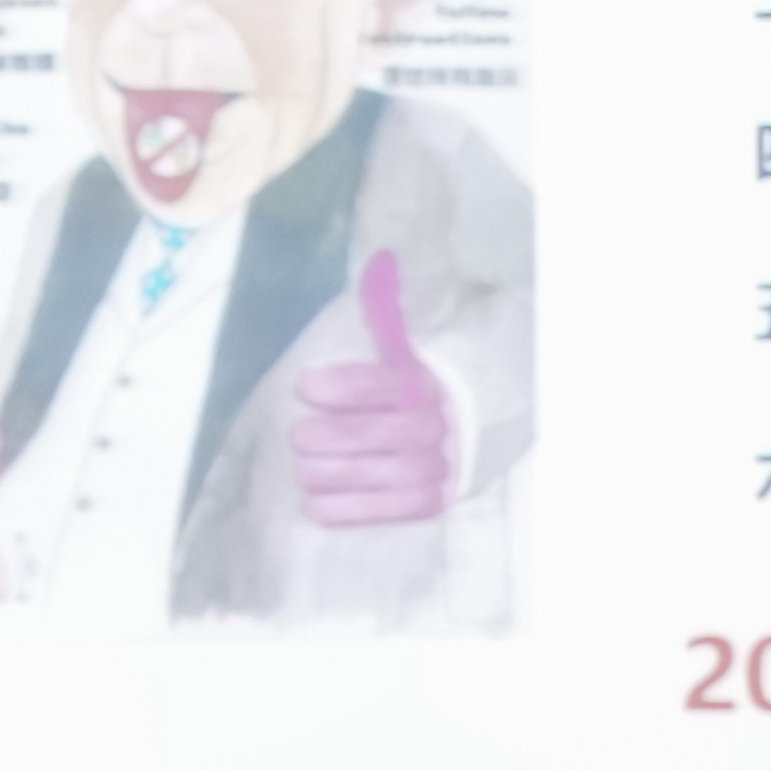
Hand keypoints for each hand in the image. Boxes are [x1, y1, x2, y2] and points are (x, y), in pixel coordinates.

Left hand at [285, 246, 455, 531]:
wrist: (472, 428)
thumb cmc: (415, 386)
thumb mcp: (405, 347)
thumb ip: (386, 311)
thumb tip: (377, 260)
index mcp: (425, 381)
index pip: (383, 384)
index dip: (343, 386)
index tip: (304, 386)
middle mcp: (436, 423)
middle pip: (384, 433)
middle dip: (335, 436)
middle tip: (299, 435)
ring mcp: (438, 465)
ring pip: (387, 474)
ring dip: (338, 474)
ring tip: (303, 468)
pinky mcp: (432, 500)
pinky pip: (392, 510)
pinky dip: (351, 510)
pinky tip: (315, 506)